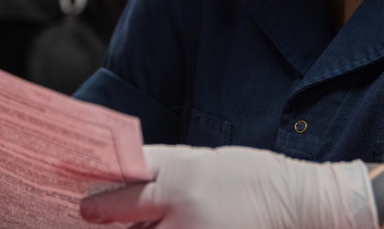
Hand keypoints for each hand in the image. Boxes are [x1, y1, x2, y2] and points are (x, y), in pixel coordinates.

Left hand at [80, 145, 378, 228]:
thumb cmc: (250, 176)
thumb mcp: (203, 160)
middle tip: (92, 219)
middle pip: (127, 220)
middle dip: (107, 220)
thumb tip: (124, 174)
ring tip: (132, 224)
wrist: (298, 202)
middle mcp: (183, 209)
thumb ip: (163, 169)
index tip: (84, 207)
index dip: (100, 202)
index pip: (124, 190)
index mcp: (180, 177)